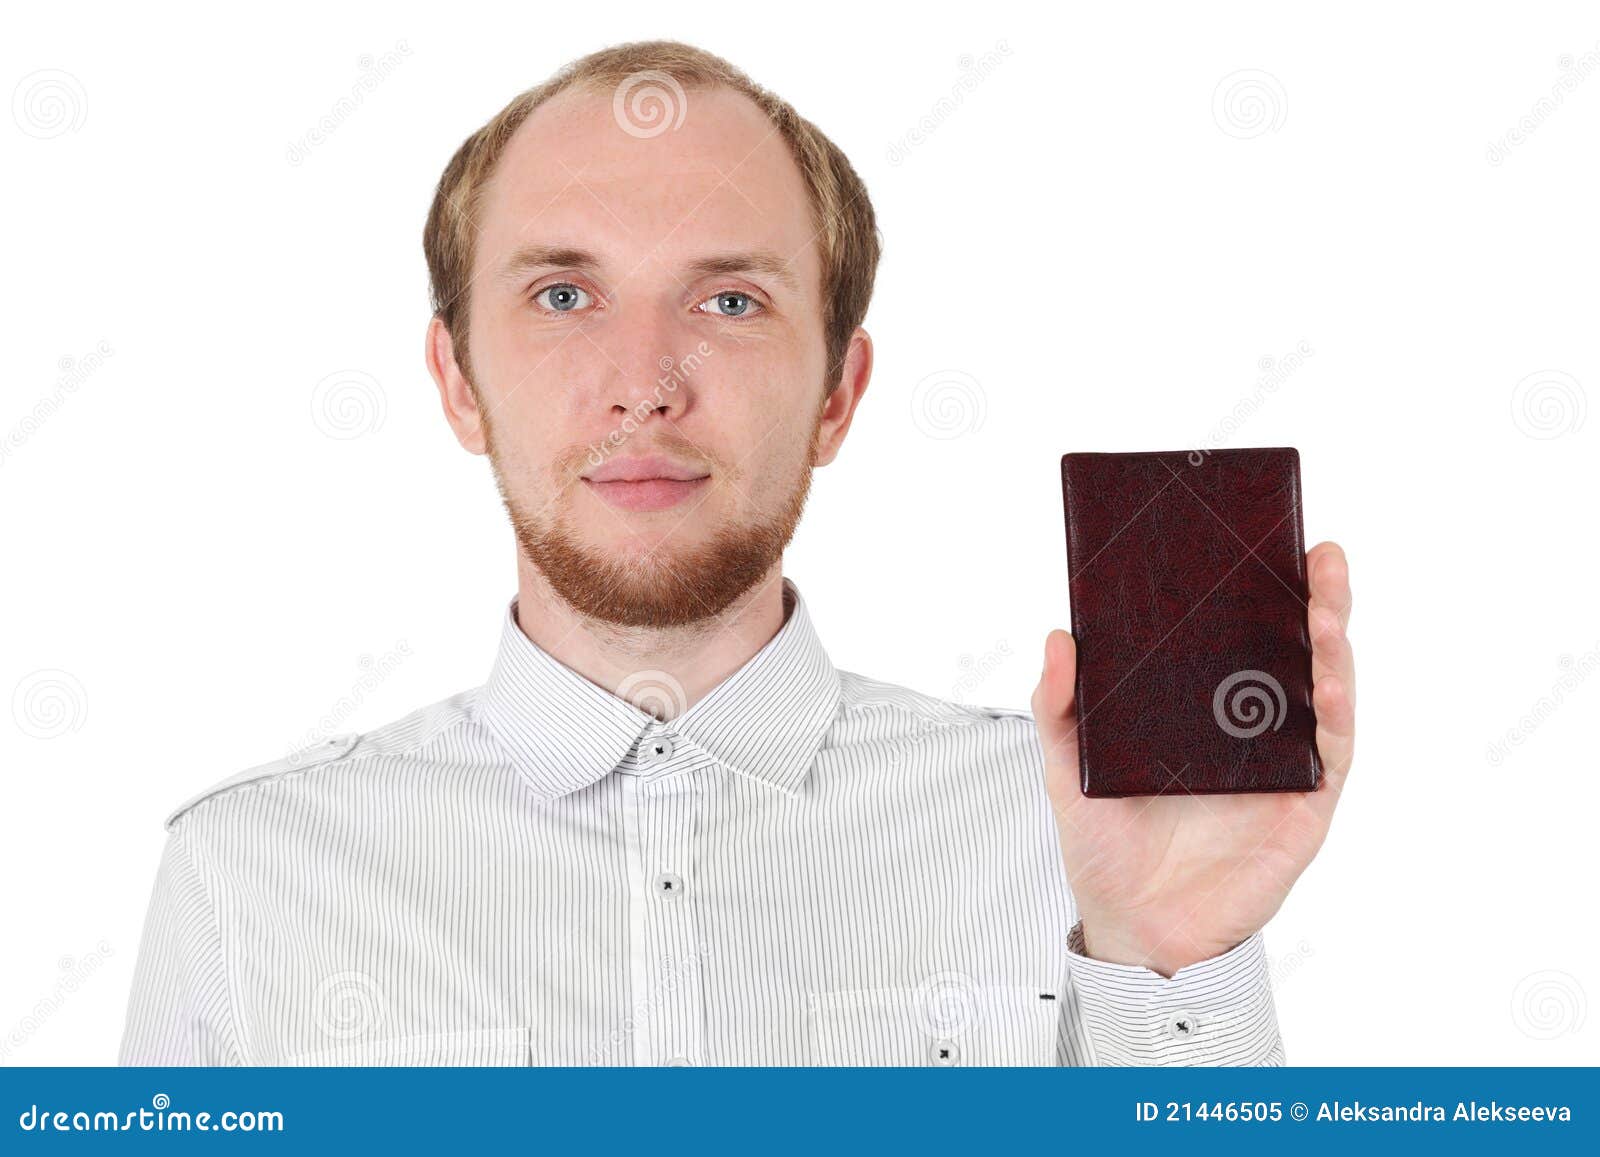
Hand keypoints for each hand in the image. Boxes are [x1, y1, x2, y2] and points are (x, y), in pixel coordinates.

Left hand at [1032, 541, 1355, 976]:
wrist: (1133, 928)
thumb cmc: (1105, 847)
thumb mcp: (1068, 768)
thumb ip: (1059, 707)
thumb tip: (1058, 636)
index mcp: (1200, 709)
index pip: (1237, 637)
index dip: (1257, 590)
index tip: (1264, 539)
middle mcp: (1249, 727)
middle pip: (1292, 651)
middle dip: (1313, 600)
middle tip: (1317, 554)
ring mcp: (1282, 763)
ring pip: (1323, 691)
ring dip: (1331, 646)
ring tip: (1326, 608)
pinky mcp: (1305, 806)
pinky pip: (1330, 753)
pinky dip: (1334, 714)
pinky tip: (1326, 682)